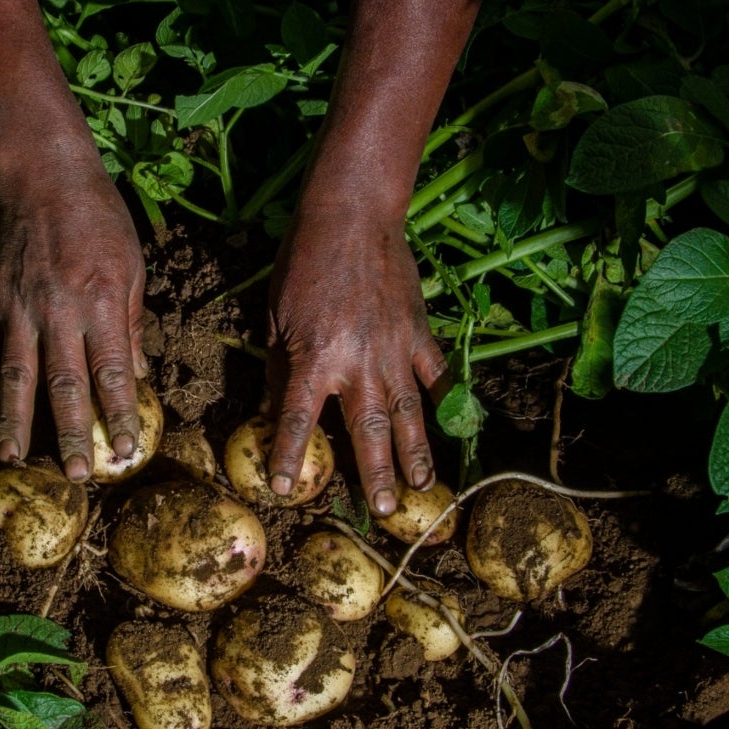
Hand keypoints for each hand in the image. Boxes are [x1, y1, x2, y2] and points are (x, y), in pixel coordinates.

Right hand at [0, 149, 146, 480]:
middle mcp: (58, 311)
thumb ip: (132, 323)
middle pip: (64, 385)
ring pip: (17, 375)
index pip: (113, 373)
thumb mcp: (133, 267)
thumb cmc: (100, 220)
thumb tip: (140, 374)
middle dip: (71, 434)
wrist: (44, 177)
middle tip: (74, 475)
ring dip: (16, 421)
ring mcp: (19, 307)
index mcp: (101, 303)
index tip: (126, 451)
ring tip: (15, 458)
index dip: (120, 416)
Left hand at [265, 208, 448, 514]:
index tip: (285, 490)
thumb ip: (279, 366)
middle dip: (374, 474)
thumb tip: (275, 409)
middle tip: (385, 510)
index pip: (296, 420)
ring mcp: (394, 351)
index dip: (289, 456)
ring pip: (407, 413)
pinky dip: (444, 400)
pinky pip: (434, 374)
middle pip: (366, 431)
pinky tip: (453, 425)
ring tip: (423, 486)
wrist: (352, 218)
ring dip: (415, 453)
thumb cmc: (303, 263)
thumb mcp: (275, 316)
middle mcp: (357, 364)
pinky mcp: (418, 333)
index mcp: (313, 359)